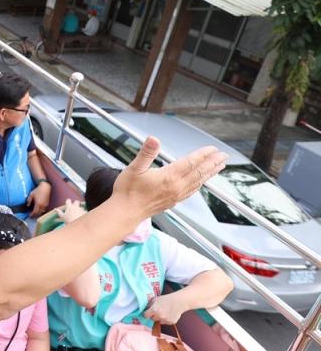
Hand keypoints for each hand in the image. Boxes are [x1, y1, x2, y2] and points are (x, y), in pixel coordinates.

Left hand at [27, 181, 51, 216]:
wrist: (46, 187)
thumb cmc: (38, 190)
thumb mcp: (31, 195)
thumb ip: (29, 201)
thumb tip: (27, 205)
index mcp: (38, 204)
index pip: (35, 212)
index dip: (32, 215)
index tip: (29, 216)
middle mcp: (42, 206)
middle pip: (38, 213)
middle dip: (34, 215)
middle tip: (31, 216)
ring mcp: (45, 205)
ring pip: (41, 212)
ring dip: (38, 213)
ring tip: (34, 213)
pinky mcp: (47, 204)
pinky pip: (44, 210)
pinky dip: (41, 211)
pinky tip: (38, 210)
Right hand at [56, 198, 84, 223]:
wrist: (77, 226)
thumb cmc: (69, 221)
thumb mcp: (63, 217)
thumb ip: (59, 212)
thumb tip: (54, 209)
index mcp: (69, 207)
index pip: (68, 200)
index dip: (68, 201)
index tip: (68, 202)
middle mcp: (75, 207)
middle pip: (76, 202)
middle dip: (76, 203)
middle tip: (75, 207)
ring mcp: (81, 209)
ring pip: (81, 207)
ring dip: (80, 209)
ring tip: (79, 214)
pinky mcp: (86, 212)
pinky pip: (86, 211)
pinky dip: (85, 213)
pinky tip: (84, 217)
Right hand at [111, 136, 226, 219]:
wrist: (125, 212)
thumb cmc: (127, 191)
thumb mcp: (134, 168)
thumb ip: (146, 153)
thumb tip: (154, 139)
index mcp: (168, 177)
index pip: (190, 162)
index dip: (202, 154)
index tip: (213, 148)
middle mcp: (176, 187)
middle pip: (199, 172)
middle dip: (212, 163)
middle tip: (224, 156)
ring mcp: (176, 195)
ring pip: (198, 182)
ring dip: (210, 173)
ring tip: (219, 166)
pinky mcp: (173, 201)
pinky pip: (192, 190)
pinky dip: (200, 183)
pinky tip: (202, 182)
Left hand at [144, 293, 187, 324]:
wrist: (178, 302)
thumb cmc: (166, 299)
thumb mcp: (155, 299)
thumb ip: (149, 305)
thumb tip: (145, 309)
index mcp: (154, 310)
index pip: (145, 315)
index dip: (146, 313)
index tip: (147, 312)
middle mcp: (159, 316)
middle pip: (152, 319)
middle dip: (153, 315)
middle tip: (158, 310)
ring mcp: (165, 320)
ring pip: (158, 321)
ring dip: (160, 318)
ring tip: (164, 311)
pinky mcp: (171, 322)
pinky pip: (165, 322)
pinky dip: (166, 319)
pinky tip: (169, 314)